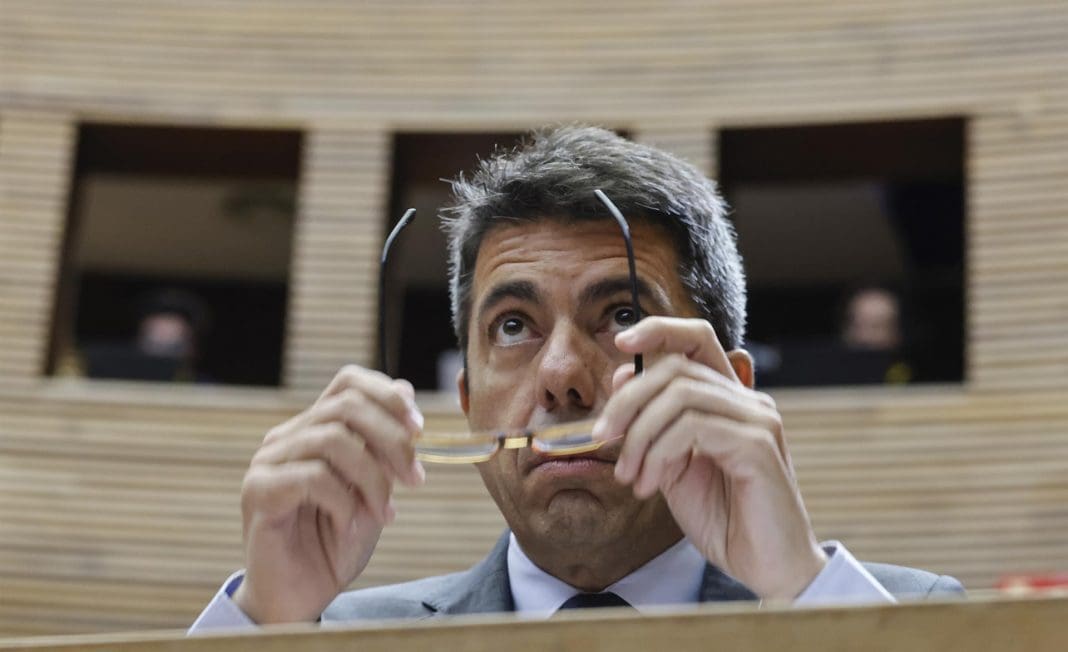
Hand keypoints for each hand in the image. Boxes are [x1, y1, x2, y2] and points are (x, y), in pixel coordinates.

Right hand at [233, 365, 425, 622]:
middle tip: (416, 479)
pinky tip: (352, 526)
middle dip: (393, 440)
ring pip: (333, 440)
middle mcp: (287, 436)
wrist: (299, 597)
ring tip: (384, 514)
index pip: (348, 382)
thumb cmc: (335, 544)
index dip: (388, 394)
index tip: (420, 427)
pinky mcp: (258, 491)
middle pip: (346, 405)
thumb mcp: (373, 490)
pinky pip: (313, 478)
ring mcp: (268, 461)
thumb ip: (385, 447)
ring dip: (373, 478)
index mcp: (313, 428)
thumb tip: (406, 394)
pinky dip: (345, 502)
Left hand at [593, 317, 826, 599]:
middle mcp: (749, 401)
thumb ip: (653, 425)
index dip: (659, 330)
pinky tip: (650, 484)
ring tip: (628, 476)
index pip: (697, 339)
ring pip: (680, 394)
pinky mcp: (758, 445)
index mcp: (729, 400)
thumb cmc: (724, 518)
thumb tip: (623, 377)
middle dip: (629, 398)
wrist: (766, 567)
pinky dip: (659, 452)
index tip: (619, 343)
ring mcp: (757, 420)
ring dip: (640, 435)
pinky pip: (693, 427)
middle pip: (677, 366)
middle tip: (603, 437)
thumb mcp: (673, 466)